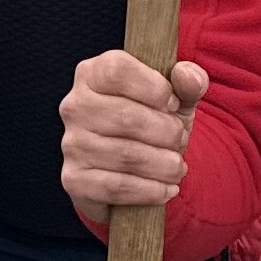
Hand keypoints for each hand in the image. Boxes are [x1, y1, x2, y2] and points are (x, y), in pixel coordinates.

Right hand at [59, 50, 204, 217]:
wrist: (131, 173)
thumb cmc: (152, 125)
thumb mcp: (176, 101)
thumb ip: (188, 82)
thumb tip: (187, 74)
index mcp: (92, 74)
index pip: (117, 70)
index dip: (154, 87)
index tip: (173, 104)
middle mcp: (75, 106)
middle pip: (127, 116)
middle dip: (167, 133)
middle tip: (180, 141)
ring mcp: (71, 144)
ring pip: (126, 155)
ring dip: (164, 165)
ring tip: (176, 167)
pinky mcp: (74, 179)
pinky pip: (116, 186)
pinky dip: (150, 190)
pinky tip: (167, 189)